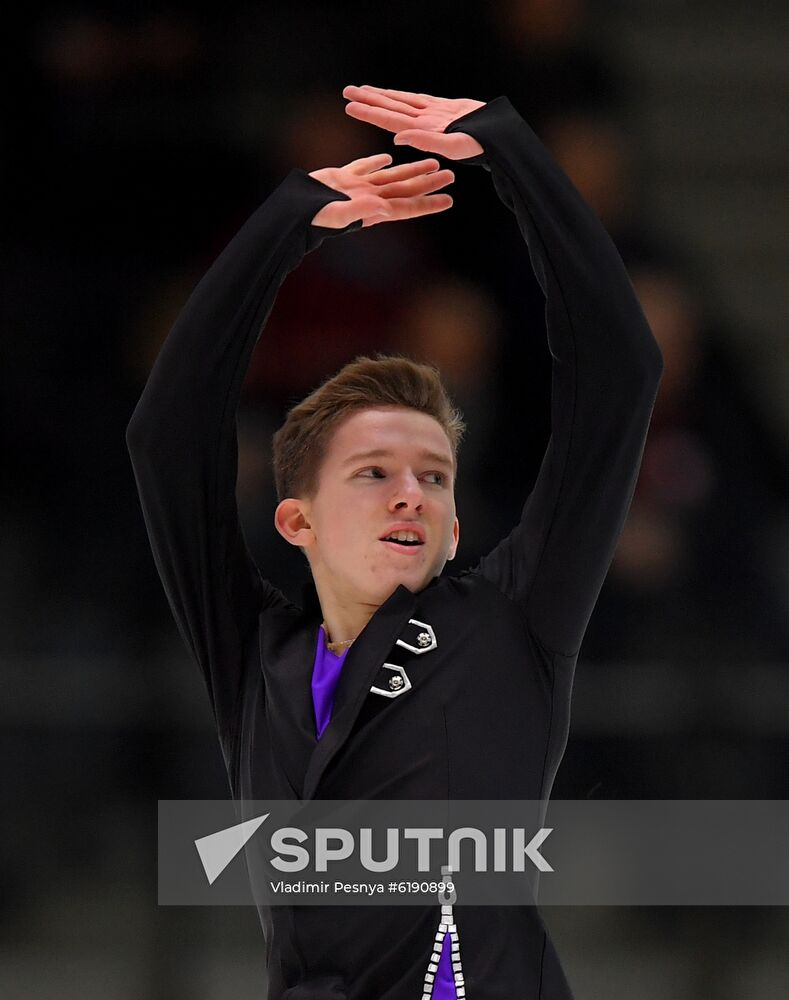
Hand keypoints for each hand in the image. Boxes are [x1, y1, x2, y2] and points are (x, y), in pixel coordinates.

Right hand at [309, 154, 454, 227]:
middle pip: (405, 190)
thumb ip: (360, 211)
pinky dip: (376, 162)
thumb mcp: (337, 215)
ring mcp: (356, 189)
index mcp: (371, 210)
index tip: (449, 200)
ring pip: (389, 177)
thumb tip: (384, 208)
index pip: (406, 207)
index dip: (428, 203)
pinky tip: (388, 157)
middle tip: (450, 176)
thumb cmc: (312, 219)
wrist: (291, 214)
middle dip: (428, 184)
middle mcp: (368, 200)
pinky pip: (364, 168)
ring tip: (430, 163)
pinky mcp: (341, 179)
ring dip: (410, 170)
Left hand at [343, 85, 485, 159]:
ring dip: (381, 98)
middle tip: (346, 92)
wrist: (501, 139)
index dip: (370, 113)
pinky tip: (390, 95)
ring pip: (400, 104)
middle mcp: (423, 124)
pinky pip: (416, 101)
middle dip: (368, 101)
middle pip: (390, 110)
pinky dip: (401, 98)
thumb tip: (397, 138)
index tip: (350, 106)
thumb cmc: (481, 145)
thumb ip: (426, 141)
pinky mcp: (443, 110)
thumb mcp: (454, 145)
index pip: (390, 121)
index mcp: (423, 132)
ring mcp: (432, 117)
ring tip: (361, 90)